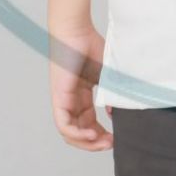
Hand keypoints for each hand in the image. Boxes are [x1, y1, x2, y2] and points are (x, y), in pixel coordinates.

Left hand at [48, 22, 113, 150]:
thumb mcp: (107, 73)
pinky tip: (91, 135)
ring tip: (103, 143)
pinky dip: (77, 134)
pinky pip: (63, 124)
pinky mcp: (59, 98)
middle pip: (80, 131)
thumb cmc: (91, 45)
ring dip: (86, 142)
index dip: (101, 133)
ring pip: (70, 132)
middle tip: (111, 145)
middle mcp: (71, 100)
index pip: (89, 122)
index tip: (116, 136)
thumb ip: (113, 92)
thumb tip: (115, 113)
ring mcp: (64, 100)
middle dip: (95, 142)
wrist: (75, 30)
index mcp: (82, 94)